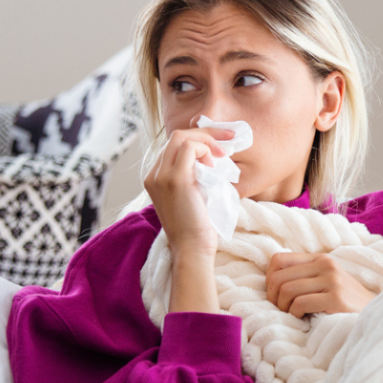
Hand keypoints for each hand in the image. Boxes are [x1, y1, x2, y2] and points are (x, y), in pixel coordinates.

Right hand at [144, 126, 234, 258]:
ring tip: (221, 157)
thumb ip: (195, 176)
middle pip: (177, 136)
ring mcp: (161, 176)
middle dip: (206, 133)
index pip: (174, 145)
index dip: (199, 139)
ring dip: (207, 141)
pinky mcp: (175, 179)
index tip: (222, 143)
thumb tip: (214, 157)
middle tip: (229, 139)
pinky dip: (205, 150)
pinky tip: (214, 165)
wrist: (192, 248)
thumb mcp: (194, 195)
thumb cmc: (197, 226)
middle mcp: (153, 174)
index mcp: (155, 177)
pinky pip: (189, 148)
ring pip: (182, 137)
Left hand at [266, 253, 375, 318]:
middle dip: (273, 298)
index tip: (276, 296)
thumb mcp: (326, 283)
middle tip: (282, 311)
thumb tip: (270, 280)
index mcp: (320, 259)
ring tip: (293, 316)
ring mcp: (332, 280)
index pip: (278, 259)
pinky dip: (295, 314)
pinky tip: (304, 319)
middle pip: (278, 277)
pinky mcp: (336, 298)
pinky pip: (299, 303)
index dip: (269, 279)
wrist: (375, 317)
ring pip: (286, 290)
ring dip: (283, 308)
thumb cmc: (345, 305)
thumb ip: (304, 277)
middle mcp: (326, 265)